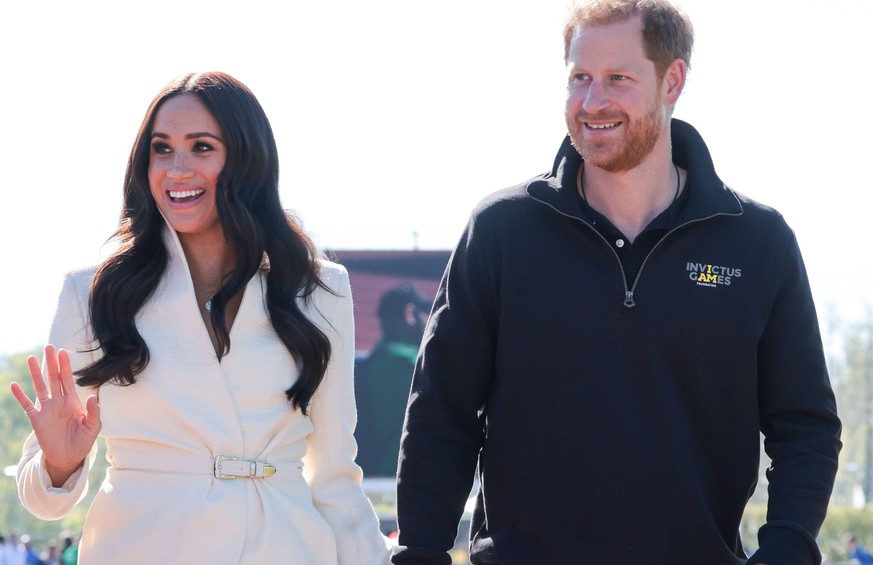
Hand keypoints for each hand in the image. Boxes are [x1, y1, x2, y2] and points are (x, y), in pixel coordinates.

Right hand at [10, 344, 100, 486]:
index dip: (66, 366)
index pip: (68, 379)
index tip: (63, 351)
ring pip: (40, 387)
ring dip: (35, 373)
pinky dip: (20, 396)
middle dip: (51, 363)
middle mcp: (59, 402)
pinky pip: (27, 405)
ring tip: (31, 358)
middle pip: (53, 378)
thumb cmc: (83, 441)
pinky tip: (14, 385)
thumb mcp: (93, 427)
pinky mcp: (37, 420)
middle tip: (48, 347)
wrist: (69, 458)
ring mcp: (47, 409)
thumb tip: (93, 397)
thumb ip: (94, 412)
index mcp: (73, 401)